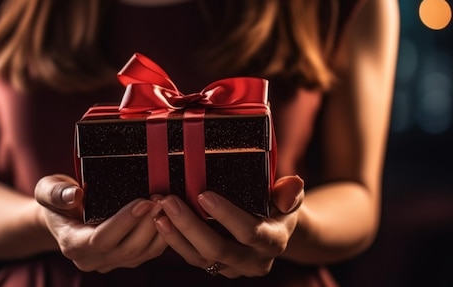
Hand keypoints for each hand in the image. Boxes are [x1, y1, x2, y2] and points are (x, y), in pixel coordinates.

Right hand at [34, 174, 167, 271]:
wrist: (61, 215)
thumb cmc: (56, 199)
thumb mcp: (47, 188)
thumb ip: (56, 192)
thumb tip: (75, 195)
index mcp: (72, 244)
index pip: (102, 239)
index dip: (125, 221)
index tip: (143, 201)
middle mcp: (90, 260)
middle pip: (127, 249)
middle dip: (148, 224)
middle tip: (161, 198)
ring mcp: (109, 263)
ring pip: (141, 254)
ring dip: (159, 230)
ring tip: (167, 204)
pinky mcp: (124, 260)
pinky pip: (148, 253)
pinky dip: (161, 235)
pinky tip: (168, 216)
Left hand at [153, 175, 303, 277]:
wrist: (276, 229)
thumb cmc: (279, 206)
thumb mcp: (289, 198)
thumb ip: (290, 193)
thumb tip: (293, 184)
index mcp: (273, 242)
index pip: (249, 232)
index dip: (226, 215)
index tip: (203, 194)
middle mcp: (254, 261)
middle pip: (219, 249)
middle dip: (190, 224)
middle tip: (169, 200)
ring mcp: (234, 268)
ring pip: (201, 258)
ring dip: (177, 234)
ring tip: (158, 211)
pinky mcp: (217, 268)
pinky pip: (193, 259)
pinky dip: (174, 241)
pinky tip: (160, 222)